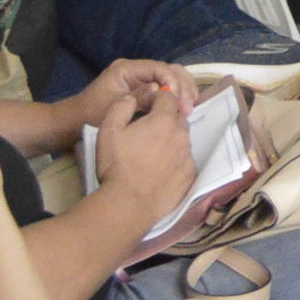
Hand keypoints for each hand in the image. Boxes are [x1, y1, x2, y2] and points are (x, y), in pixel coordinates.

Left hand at [67, 60, 191, 134]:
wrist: (73, 123)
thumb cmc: (90, 116)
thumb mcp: (114, 109)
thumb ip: (139, 98)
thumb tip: (163, 92)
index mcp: (127, 69)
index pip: (160, 68)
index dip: (174, 83)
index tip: (181, 104)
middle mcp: (136, 69)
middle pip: (169, 69)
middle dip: (182, 86)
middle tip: (188, 108)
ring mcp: (140, 77)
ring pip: (171, 76)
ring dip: (183, 90)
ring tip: (189, 108)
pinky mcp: (143, 88)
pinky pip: (166, 86)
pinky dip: (177, 95)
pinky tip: (182, 107)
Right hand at [92, 81, 196, 225]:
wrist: (129, 202)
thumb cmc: (117, 165)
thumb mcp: (108, 131)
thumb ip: (120, 107)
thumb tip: (132, 97)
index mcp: (164, 120)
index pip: (168, 97)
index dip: (156, 97)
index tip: (144, 107)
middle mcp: (181, 134)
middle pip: (178, 117)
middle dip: (165, 117)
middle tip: (147, 130)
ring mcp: (188, 155)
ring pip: (183, 138)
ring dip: (171, 138)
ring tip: (152, 151)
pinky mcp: (190, 174)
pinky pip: (185, 159)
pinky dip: (175, 159)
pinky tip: (161, 168)